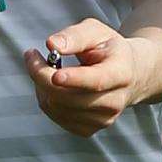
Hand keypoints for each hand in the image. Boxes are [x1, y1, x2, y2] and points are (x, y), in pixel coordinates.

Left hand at [23, 18, 145, 136]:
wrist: (130, 74)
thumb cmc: (108, 48)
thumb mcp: (97, 32)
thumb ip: (75, 36)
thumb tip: (52, 45)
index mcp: (121, 72)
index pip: (96, 81)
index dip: (74, 79)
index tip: (54, 74)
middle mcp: (115, 101)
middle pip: (69, 97)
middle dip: (42, 75)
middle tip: (31, 55)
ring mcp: (104, 119)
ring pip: (57, 107)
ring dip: (41, 86)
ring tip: (47, 68)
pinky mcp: (90, 129)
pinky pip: (56, 117)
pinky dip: (47, 99)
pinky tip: (54, 86)